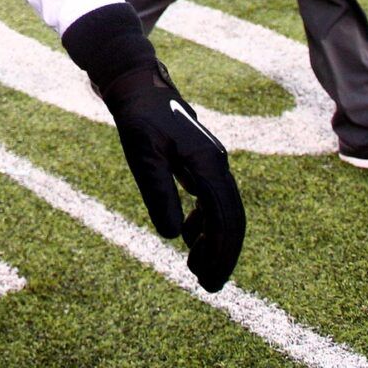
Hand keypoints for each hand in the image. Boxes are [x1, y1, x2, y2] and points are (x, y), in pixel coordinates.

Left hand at [64, 5, 244, 292]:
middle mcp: (216, 164)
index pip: (226, 219)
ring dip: (212, 241)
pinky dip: (204, 222)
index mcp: (208, 165)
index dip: (221, 254)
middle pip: (230, 219)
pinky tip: (188, 236)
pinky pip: (211, 198)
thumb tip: (174, 236)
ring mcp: (210, 162)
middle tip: (207, 285)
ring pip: (222, 210)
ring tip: (195, 269)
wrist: (136, 82)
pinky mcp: (199, 160)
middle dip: (221, 254)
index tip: (209, 281)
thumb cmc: (138, 117)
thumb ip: (159, 193)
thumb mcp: (142, 156)